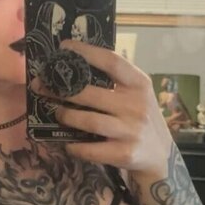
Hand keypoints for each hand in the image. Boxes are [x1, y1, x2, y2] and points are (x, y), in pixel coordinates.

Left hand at [32, 39, 173, 175]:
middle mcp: (137, 105)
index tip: (64, 47)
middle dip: (62, 90)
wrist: (161, 156)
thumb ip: (116, 82)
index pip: (112, 62)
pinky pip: (91, 150)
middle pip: (92, 93)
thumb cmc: (142, 119)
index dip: (86, 52)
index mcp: (140, 84)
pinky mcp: (124, 154)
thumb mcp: (138, 95)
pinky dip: (76, 146)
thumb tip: (76, 65)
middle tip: (43, 87)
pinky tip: (69, 143)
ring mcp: (131, 131)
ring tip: (58, 113)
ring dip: (67, 117)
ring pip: (90, 121)